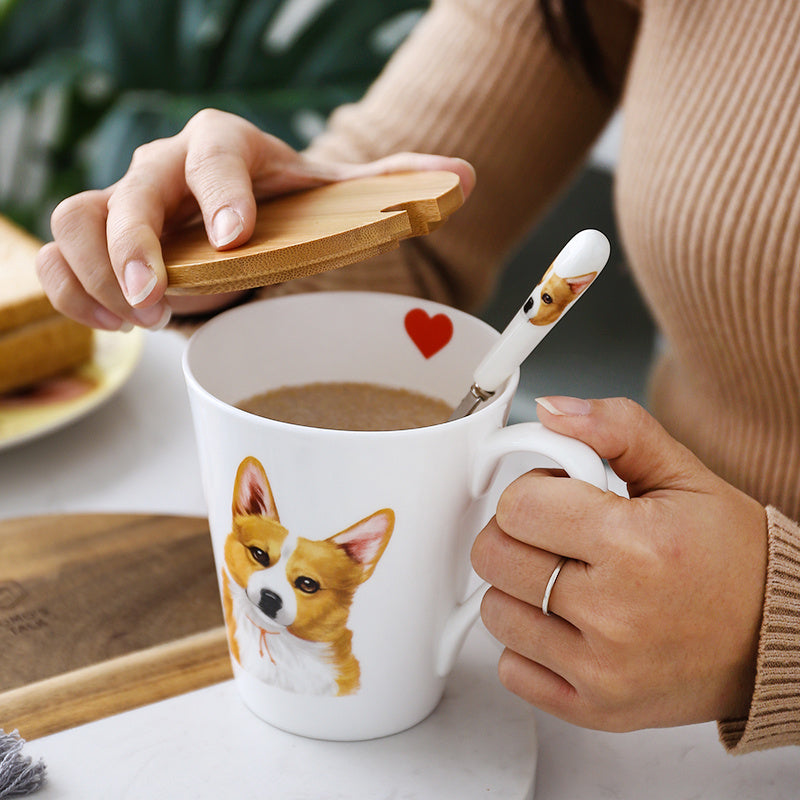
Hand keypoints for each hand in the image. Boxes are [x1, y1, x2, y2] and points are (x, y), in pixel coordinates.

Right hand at [36, 108, 475, 329]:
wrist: (241, 219)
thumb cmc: (285, 210)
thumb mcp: (337, 199)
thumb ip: (391, 187)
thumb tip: (463, 178)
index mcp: (229, 149)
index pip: (215, 148)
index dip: (220, 190)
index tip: (236, 240)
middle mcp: (168, 168)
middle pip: (129, 185)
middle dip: (137, 246)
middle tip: (159, 302)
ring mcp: (127, 203)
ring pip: (78, 217)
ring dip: (96, 274)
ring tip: (137, 321)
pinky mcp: (102, 241)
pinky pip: (61, 256)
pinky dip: (71, 291)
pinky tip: (113, 326)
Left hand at [471, 396, 767, 730]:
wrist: (774, 636)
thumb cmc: (730, 556)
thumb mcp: (681, 472)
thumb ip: (614, 428)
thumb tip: (550, 410)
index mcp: (636, 546)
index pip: (518, 506)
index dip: (534, 491)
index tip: (559, 496)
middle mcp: (616, 615)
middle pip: (494, 556)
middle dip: (518, 533)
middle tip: (558, 533)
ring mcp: (602, 671)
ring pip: (495, 610)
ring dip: (520, 586)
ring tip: (568, 577)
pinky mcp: (595, 709)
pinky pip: (512, 666)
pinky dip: (528, 641)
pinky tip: (567, 623)